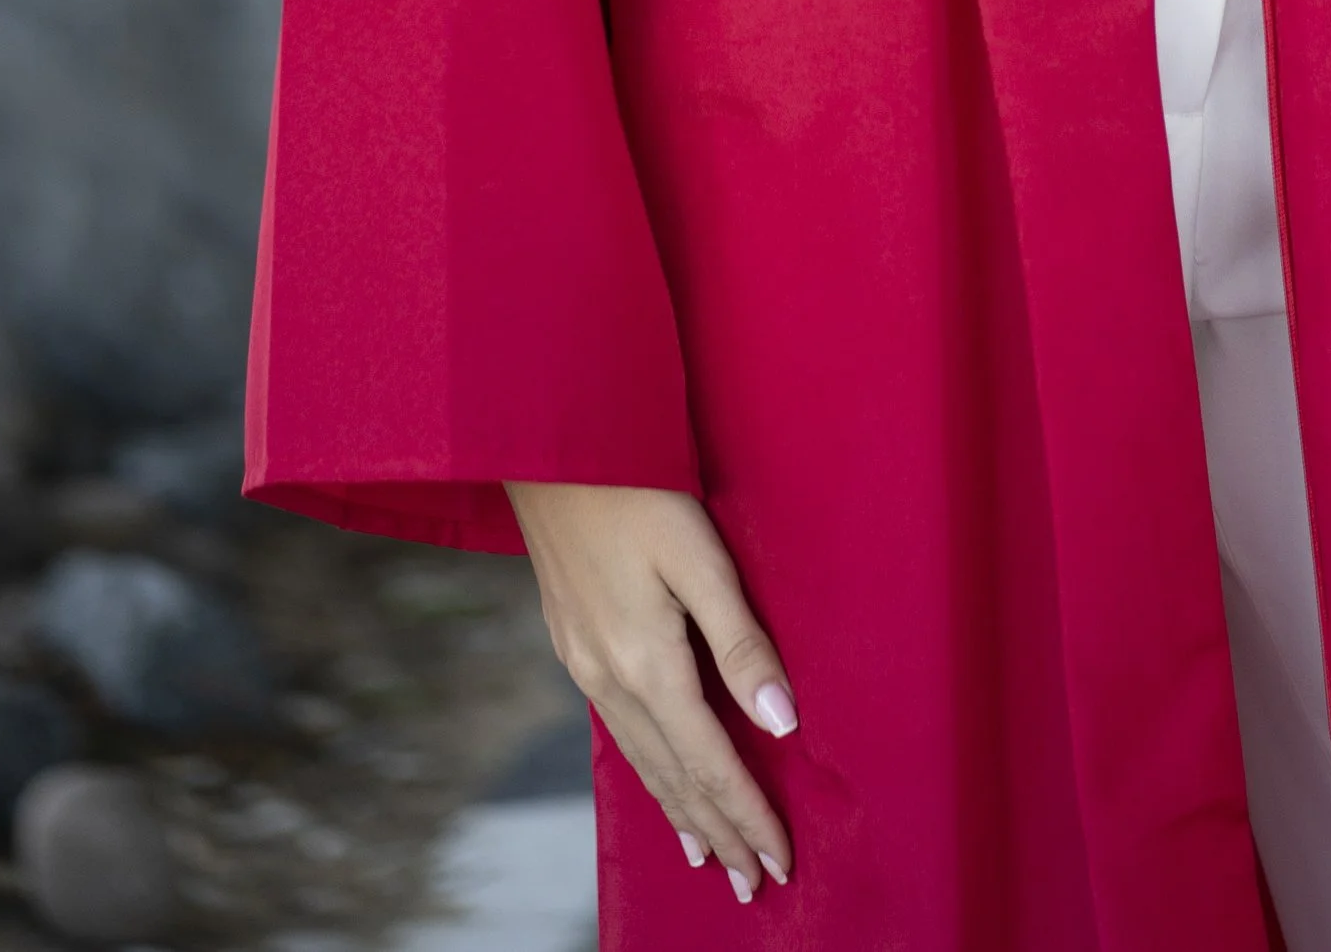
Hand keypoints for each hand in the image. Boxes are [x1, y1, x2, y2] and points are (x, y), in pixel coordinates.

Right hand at [505, 480, 796, 896]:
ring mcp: (585, 666)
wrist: (548, 447)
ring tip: (709, 858)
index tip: (781, 860)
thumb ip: (740, 639)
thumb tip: (782, 722)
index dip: (748, 813)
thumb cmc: (635, 486)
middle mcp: (610, 678)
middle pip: (674, 778)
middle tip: (754, 884)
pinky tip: (657, 784)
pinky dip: (648, 775)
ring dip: (681, 814)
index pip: (710, 761)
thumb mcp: (699, 554)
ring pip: (643, 763)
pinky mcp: (574, 647)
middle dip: (718, 832)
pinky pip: (619, 736)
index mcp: (647, 662)